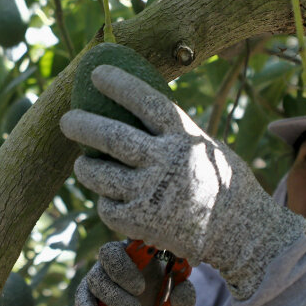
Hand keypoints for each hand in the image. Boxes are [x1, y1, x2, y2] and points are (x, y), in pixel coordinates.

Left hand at [61, 65, 305, 298]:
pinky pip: (108, 206)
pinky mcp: (142, 222)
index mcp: (184, 137)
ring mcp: (152, 193)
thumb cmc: (218, 182)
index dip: (120, 85)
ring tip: (82, 163)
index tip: (97, 73)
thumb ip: (172, 132)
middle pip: (112, 137)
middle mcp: (166, 162)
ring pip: (100, 175)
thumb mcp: (203, 146)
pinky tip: (109, 197)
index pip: (146, 102)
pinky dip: (105, 200)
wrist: (239, 232)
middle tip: (66, 119)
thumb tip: (134, 106)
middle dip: (82, 125)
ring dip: (85, 167)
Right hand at [75, 241, 195, 305]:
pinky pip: (82, 301)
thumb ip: (183, 294)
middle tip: (140, 290)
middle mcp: (114, 259)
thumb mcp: (172, 296)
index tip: (150, 254)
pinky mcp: (85, 296)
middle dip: (123, 271)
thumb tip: (185, 298)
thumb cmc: (155, 297)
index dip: (136, 241)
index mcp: (137, 251)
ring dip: (115, 297)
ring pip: (97, 279)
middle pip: (108, 252)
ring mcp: (97, 276)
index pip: (132, 236)